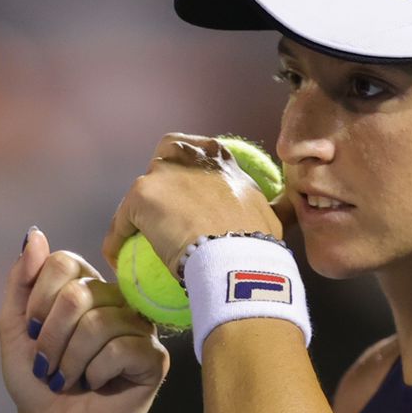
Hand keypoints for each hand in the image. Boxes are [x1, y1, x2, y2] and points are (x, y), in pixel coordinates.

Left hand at [2, 228, 169, 412]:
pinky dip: (96, 373)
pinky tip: (96, 384)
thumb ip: (21, 280)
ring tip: (68, 379)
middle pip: (78, 294)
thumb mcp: (14, 327)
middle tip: (48, 364)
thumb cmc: (36, 378)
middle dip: (51, 338)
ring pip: (98, 325)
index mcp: (84, 284)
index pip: (62, 262)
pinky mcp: (153, 358)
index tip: (31, 332)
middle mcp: (115, 299)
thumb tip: (35, 233)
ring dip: (70, 361)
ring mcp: (137, 326)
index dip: (38, 301)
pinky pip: (121, 350)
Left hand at [100, 133, 286, 275]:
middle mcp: (189, 157)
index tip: (185, 189)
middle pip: (163, 158)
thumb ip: (274, 206)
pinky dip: (116, 241)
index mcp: (219, 157)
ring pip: (139, 193)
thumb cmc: (257, 242)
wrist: (236, 256)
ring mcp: (162, 174)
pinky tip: (116, 261)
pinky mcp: (140, 196)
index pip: (197, 151)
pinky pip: (120, 224)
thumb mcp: (273, 215)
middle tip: (158, 210)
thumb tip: (295, 206)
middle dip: (158, 178)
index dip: (187, 167)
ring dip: (135, 213)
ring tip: (134, 239)